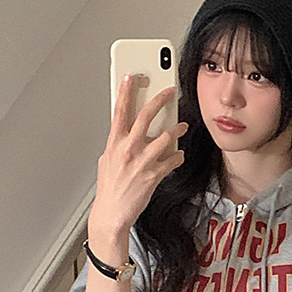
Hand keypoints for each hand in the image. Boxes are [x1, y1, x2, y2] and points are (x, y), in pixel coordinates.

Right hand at [91, 75, 187, 233]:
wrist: (112, 214)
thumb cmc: (110, 189)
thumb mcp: (107, 160)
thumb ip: (118, 144)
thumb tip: (127, 133)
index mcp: (114, 143)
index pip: (119, 111)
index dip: (125, 91)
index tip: (131, 77)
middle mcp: (128, 149)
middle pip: (145, 116)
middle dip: (159, 100)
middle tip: (169, 90)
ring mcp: (141, 162)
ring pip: (165, 137)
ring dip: (177, 128)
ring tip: (183, 125)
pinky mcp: (153, 175)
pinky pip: (171, 160)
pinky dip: (178, 156)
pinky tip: (179, 154)